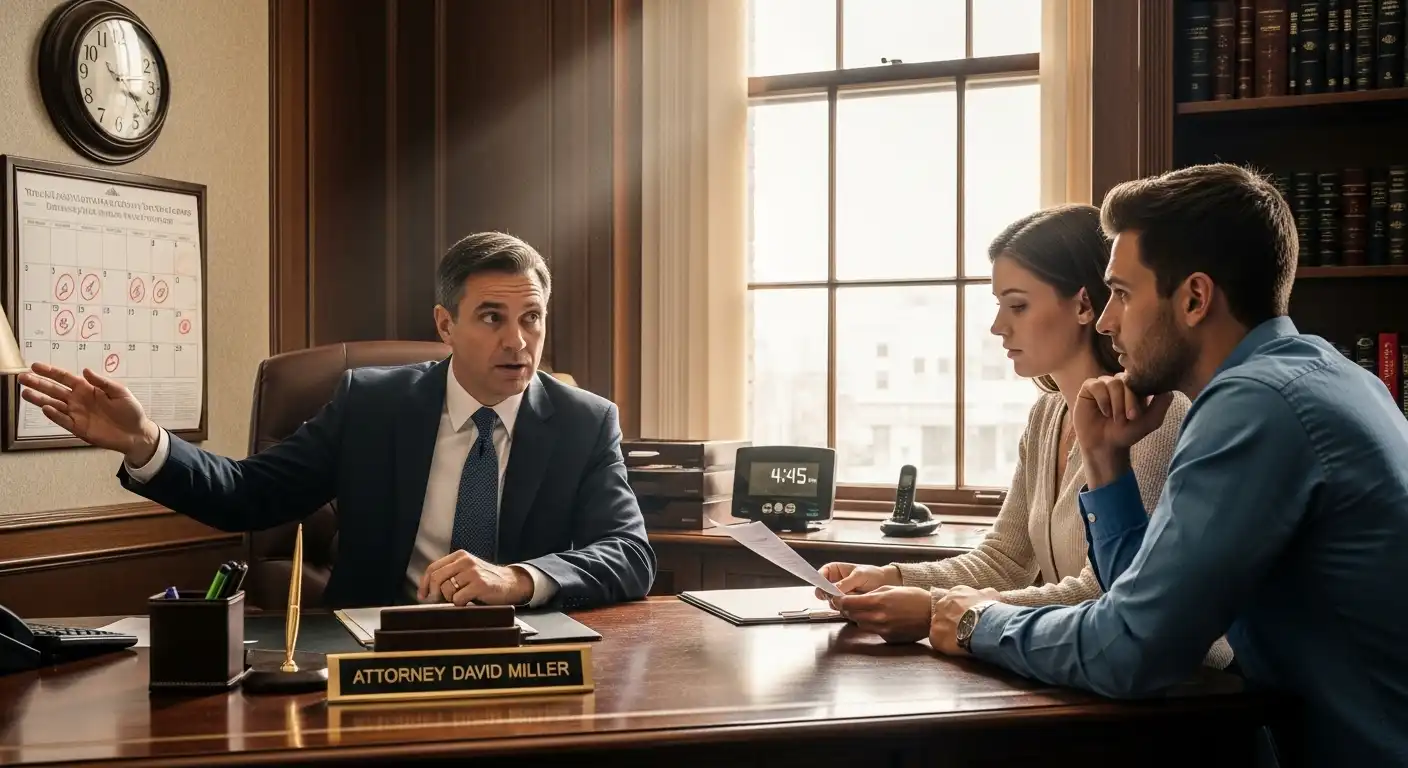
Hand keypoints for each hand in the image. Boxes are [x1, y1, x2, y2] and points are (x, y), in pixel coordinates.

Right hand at [17, 362, 159, 464]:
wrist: (136, 433)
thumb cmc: (130, 410)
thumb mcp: (120, 392)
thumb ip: (102, 382)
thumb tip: (85, 370)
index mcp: (87, 389)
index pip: (64, 378)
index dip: (50, 372)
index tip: (35, 366)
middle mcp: (78, 400)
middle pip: (54, 390)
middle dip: (38, 383)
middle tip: (22, 378)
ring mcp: (77, 414)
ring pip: (53, 405)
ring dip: (40, 399)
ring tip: (25, 393)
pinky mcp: (78, 428)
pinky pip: (63, 420)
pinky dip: (54, 415)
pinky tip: (46, 408)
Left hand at [418, 550, 533, 605]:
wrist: (510, 583)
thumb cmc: (486, 580)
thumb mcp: (467, 570)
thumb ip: (450, 574)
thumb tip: (427, 591)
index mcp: (460, 556)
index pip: (433, 568)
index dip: (424, 584)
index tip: (423, 595)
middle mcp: (465, 561)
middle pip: (437, 577)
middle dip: (434, 593)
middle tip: (439, 600)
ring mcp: (473, 572)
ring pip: (447, 589)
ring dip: (450, 599)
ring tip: (462, 598)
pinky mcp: (480, 584)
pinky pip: (458, 599)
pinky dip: (461, 604)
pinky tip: (470, 601)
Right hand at [815, 562, 899, 601]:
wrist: (885, 585)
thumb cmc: (873, 575)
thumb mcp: (859, 576)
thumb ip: (845, 583)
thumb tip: (833, 590)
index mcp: (834, 570)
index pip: (820, 575)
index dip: (820, 582)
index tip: (824, 588)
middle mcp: (834, 583)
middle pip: (823, 591)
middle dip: (831, 595)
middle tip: (840, 595)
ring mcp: (839, 595)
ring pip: (831, 602)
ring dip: (840, 602)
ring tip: (854, 598)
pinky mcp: (845, 604)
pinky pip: (840, 609)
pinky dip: (846, 608)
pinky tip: (855, 604)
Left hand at [834, 585, 933, 643]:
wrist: (932, 614)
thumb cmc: (915, 598)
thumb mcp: (890, 589)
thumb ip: (871, 594)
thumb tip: (856, 598)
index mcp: (877, 602)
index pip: (847, 603)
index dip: (838, 600)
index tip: (835, 597)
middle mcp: (877, 617)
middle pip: (851, 615)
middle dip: (846, 608)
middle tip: (846, 602)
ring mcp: (882, 629)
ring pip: (860, 624)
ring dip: (858, 617)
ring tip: (865, 609)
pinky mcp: (888, 638)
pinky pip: (873, 631)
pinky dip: (872, 625)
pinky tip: (880, 618)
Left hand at [928, 585, 996, 655]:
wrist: (984, 624)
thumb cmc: (989, 610)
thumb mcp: (991, 596)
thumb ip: (986, 594)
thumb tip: (989, 594)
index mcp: (955, 593)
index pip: (953, 601)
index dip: (960, 611)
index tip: (966, 617)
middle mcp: (942, 603)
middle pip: (943, 612)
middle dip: (951, 620)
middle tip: (963, 629)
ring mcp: (937, 619)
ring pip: (939, 626)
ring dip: (947, 632)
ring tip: (960, 639)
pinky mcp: (935, 635)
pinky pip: (936, 640)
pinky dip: (944, 644)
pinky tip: (955, 647)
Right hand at [1072, 373, 1172, 486]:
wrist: (1105, 445)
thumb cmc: (1127, 433)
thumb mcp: (1152, 420)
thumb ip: (1163, 402)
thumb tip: (1168, 385)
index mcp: (1135, 386)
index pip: (1140, 378)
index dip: (1139, 395)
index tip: (1137, 415)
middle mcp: (1119, 382)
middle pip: (1127, 380)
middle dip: (1129, 401)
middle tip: (1129, 418)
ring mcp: (1104, 383)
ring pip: (1113, 383)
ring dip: (1116, 403)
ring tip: (1115, 418)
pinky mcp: (1089, 388)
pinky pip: (1097, 385)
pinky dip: (1103, 400)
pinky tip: (1104, 412)